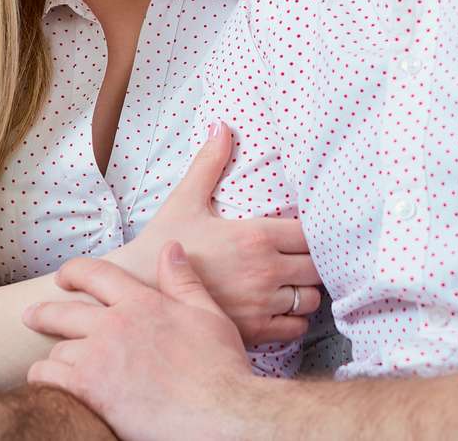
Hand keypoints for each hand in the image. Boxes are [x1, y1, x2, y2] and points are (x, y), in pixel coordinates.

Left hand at [24, 242, 261, 440]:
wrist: (218, 413)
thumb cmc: (220, 367)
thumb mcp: (208, 314)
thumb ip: (183, 280)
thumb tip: (170, 247)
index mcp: (141, 302)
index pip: (96, 274)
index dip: (74, 271)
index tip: (64, 277)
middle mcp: (113, 325)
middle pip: (63, 311)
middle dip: (43, 312)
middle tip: (31, 316)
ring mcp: (97, 358)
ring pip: (57, 350)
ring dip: (55, 356)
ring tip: (51, 364)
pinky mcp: (88, 390)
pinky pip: (50, 379)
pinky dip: (46, 380)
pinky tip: (49, 385)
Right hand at [124, 121, 320, 346]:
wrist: (140, 290)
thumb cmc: (162, 243)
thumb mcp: (186, 199)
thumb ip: (209, 162)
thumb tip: (221, 127)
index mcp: (256, 237)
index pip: (310, 235)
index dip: (314, 233)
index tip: (305, 231)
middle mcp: (265, 272)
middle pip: (317, 268)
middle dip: (314, 261)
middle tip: (302, 256)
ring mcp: (261, 305)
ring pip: (310, 299)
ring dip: (306, 290)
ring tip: (294, 281)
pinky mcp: (254, 331)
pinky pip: (295, 328)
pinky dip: (294, 319)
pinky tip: (281, 307)